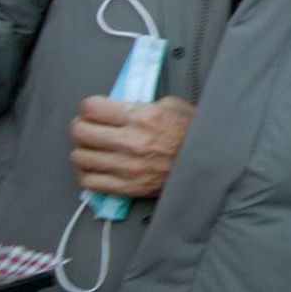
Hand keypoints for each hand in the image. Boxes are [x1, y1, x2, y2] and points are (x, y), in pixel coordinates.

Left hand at [70, 95, 194, 199]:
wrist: (210, 164)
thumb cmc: (193, 135)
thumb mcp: (173, 106)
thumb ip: (142, 104)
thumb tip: (119, 106)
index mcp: (142, 118)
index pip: (92, 108)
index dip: (88, 107)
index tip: (92, 109)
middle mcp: (131, 142)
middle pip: (80, 132)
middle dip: (81, 126)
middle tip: (88, 127)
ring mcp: (127, 167)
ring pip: (80, 157)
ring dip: (83, 151)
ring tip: (92, 148)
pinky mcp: (127, 187)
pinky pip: (89, 182)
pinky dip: (87, 174)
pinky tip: (96, 167)